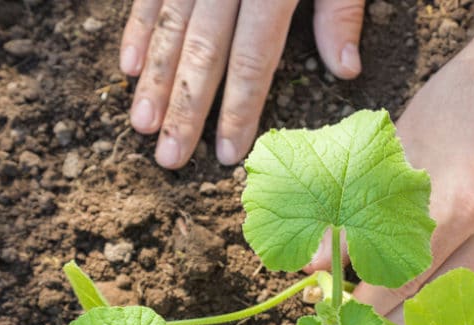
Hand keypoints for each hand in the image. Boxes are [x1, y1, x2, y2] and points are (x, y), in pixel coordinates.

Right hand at [120, 0, 365, 167]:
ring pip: (169, 23)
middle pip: (203, 48)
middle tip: (169, 160)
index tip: (225, 153)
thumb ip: (342, 7)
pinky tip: (128, 67)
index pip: (254, 54)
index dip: (239, 106)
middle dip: (185, 107)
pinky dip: (138, 28)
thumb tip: (345, 70)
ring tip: (142, 127)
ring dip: (154, 78)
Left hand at [307, 40, 473, 324]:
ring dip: (429, 324)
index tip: (339, 320)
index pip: (401, 278)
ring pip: (470, 303)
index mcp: (457, 202)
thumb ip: (355, 214)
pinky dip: (472, 310)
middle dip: (391, 322)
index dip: (366, 307)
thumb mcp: (395, 153)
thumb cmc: (454, 110)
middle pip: (434, 299)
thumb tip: (316, 264)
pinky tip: (444, 321)